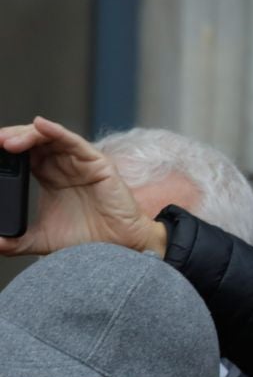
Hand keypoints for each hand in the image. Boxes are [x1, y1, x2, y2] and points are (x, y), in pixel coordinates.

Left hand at [0, 117, 165, 257]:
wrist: (118, 249)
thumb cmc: (88, 240)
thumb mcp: (43, 239)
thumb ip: (17, 240)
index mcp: (49, 177)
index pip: (23, 155)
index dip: (5, 152)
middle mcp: (64, 166)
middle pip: (34, 142)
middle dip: (12, 139)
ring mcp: (80, 163)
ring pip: (50, 137)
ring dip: (28, 135)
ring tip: (9, 142)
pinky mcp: (97, 163)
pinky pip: (74, 142)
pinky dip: (56, 132)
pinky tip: (40, 127)